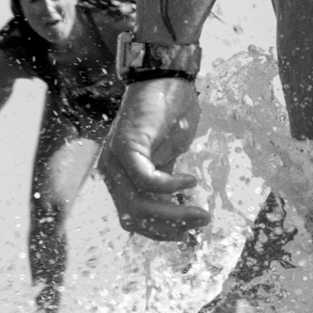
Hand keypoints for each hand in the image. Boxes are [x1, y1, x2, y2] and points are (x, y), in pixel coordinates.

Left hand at [100, 76, 209, 241]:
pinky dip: (170, 186)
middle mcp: (111, 172)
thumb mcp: (171, 158)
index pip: (133, 218)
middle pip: (134, 217)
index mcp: (119, 178)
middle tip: (201, 224)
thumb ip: (168, 185)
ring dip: (173, 213)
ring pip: (138, 205)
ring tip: (201, 212)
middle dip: (170, 227)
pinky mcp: (125, 147)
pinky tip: (191, 181)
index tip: (188, 234)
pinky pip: (146, 180)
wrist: (166, 78)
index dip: (160, 231)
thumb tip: (182, 212)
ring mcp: (115, 160)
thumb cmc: (170, 115)